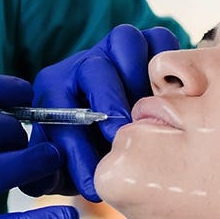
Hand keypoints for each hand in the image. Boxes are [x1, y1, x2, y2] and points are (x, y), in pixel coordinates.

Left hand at [22, 24, 179, 200]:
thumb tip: (51, 178)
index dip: (76, 147)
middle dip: (109, 105)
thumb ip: (46, 175)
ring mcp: (116, 49)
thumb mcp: (60, 169)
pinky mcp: (149, 43)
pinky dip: (170, 64)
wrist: (112, 136)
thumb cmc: (83, 154)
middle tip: (122, 138)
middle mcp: (84, 62)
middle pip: (94, 67)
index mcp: (54, 87)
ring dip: (139, 78)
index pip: (58, 107)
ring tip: (150, 113)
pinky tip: (173, 100)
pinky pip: (160, 40)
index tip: (94, 179)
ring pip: (126, 41)